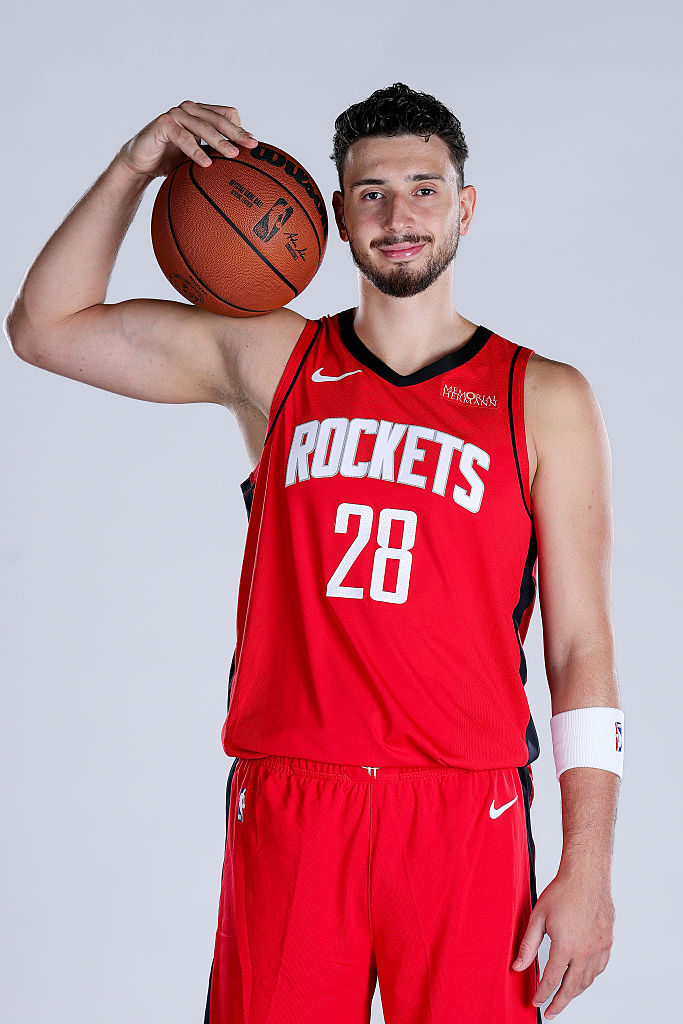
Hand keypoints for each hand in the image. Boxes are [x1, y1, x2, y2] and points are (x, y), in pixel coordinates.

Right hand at [115, 100, 257, 179]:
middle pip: (218, 119)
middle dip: (236, 133)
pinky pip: (183, 137)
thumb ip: (215, 153)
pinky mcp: (163, 123)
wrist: (140, 163)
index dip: (240, 128)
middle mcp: (189, 109)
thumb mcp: (197, 156)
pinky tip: (206, 163)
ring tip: (233, 155)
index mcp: (200, 113)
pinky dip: (195, 151)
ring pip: (203, 127)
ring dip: (219, 141)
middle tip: (251, 146)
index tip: (253, 144)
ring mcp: (176, 114)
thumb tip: (243, 168)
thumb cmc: (170, 160)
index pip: (226, 114)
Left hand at [511, 868, 613, 1018]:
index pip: (552, 980)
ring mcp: (599, 948)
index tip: (536, 1002)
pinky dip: (590, 978)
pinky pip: (600, 968)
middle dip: (560, 1003)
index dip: (542, 994)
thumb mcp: (538, 917)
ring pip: (587, 980)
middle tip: (551, 1012)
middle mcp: (585, 952)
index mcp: (566, 947)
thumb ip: (528, 945)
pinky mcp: (607, 941)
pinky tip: (583, 978)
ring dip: (575, 992)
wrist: (586, 876)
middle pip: (572, 988)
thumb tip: (517, 966)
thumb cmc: (562, 892)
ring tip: (564, 997)